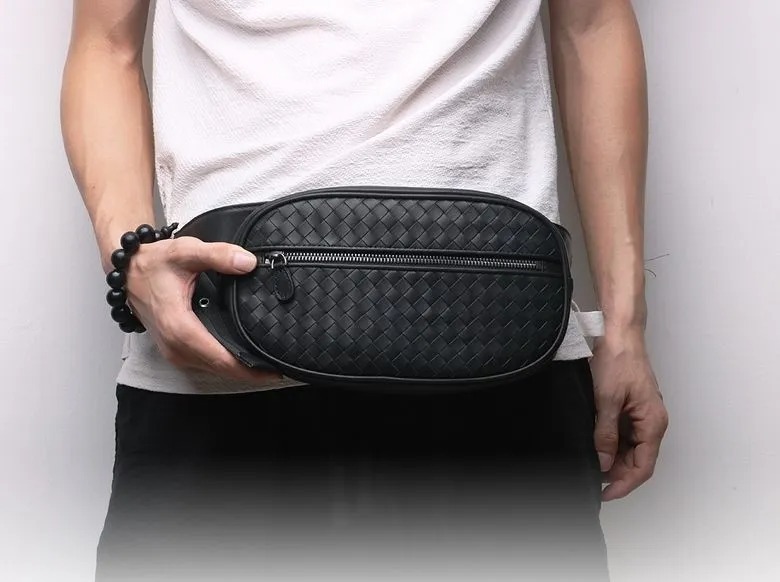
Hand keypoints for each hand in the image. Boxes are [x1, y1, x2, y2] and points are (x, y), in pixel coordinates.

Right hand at [124, 235, 283, 383]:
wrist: (127, 272)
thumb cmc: (153, 264)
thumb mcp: (186, 252)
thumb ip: (218, 255)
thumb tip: (247, 263)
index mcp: (180, 328)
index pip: (222, 359)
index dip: (251, 368)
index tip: (274, 369)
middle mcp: (176, 347)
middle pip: (222, 369)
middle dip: (251, 371)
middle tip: (279, 366)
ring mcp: (174, 352)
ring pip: (214, 369)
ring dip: (239, 369)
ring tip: (267, 363)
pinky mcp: (175, 351)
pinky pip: (206, 363)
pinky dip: (226, 363)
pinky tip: (243, 356)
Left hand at [590, 329, 668, 500]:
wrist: (618, 333)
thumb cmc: (618, 360)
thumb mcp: (607, 400)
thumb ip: (605, 434)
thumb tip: (603, 462)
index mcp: (653, 422)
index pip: (643, 466)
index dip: (624, 484)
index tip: (605, 493)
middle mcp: (652, 421)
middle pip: (637, 460)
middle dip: (617, 473)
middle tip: (592, 478)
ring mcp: (642, 414)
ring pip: (629, 448)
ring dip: (612, 458)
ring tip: (590, 462)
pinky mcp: (631, 407)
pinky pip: (624, 433)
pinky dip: (610, 442)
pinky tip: (594, 444)